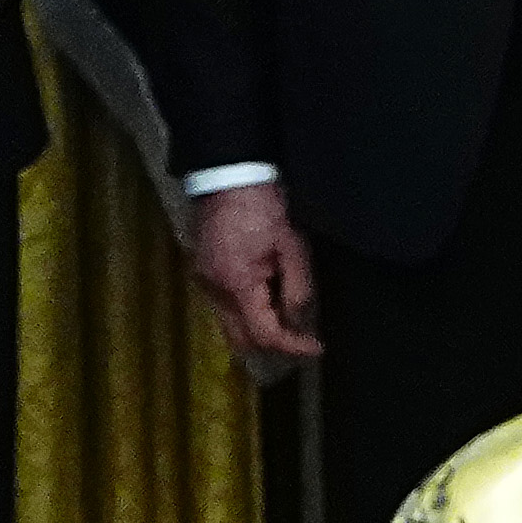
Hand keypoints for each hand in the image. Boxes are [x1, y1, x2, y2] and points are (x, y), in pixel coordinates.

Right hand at [183, 176, 324, 366]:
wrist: (228, 174)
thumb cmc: (263, 205)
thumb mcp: (291, 245)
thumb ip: (297, 289)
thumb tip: (300, 323)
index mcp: (236, 284)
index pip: (265, 334)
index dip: (293, 346)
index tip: (317, 347)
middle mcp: (213, 292)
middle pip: (241, 340)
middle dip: (273, 345)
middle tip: (304, 339)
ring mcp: (204, 284)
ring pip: (231, 327)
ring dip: (259, 330)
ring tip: (289, 321)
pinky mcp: (203, 274)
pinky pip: (225, 310)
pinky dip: (247, 314)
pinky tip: (268, 301)